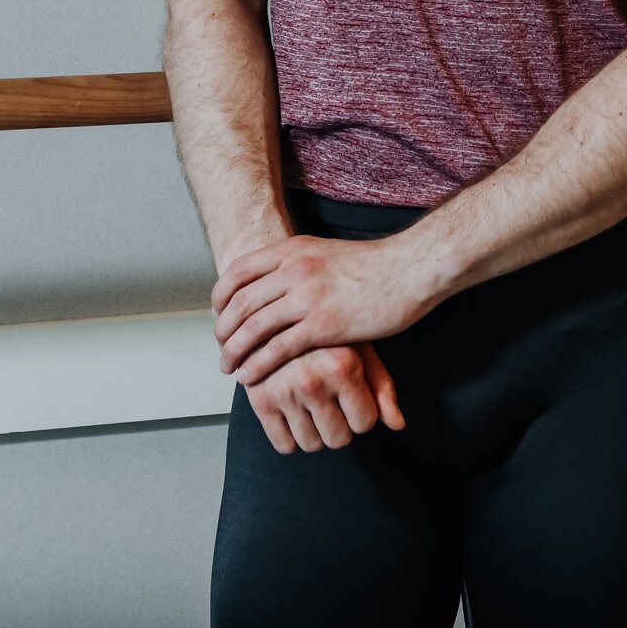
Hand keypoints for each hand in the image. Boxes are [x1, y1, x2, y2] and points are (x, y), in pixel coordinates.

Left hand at [212, 232, 433, 385]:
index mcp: (292, 249)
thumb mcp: (324, 253)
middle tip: (220, 349)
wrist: (409, 269)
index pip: (238, 272)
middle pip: (240, 302)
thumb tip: (276, 277)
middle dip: (223, 330)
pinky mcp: (323, 324)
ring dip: (235, 351)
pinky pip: (278, 349)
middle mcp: (294, 269)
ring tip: (229, 368)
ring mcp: (307, 296)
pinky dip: (258, 365)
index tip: (217, 317)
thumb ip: (298, 264)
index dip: (220, 298)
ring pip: (253, 328)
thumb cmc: (372, 266)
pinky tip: (252, 377)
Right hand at [243, 339, 403, 453]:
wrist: (276, 311)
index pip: (364, 422)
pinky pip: (283, 445)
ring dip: (315, 431)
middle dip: (339, 424)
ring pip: (311, 444)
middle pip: (338, 439)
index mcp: (342, 366)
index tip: (353, 397)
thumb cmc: (326, 330)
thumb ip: (381, 385)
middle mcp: (312, 381)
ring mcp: (283, 391)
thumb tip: (398, 424)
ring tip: (312, 403)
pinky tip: (293, 411)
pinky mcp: (260, 400)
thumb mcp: (359, 346)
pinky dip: (290, 436)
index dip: (361, 412)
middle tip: (331, 401)